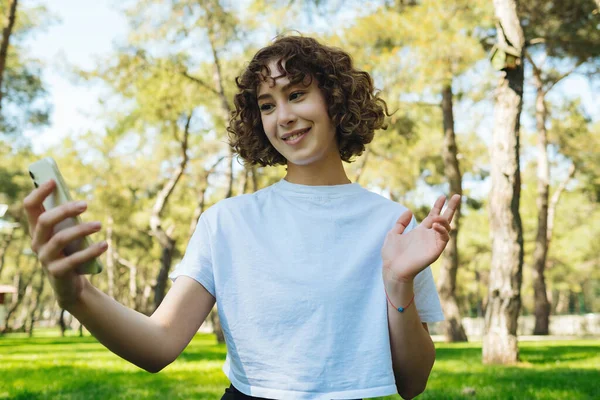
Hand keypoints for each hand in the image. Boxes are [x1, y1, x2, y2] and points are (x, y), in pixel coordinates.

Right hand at [24, 180, 106, 308]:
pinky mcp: (57, 272)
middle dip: (65, 210)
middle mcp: (37, 243)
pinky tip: (104, 244)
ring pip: (60, 239)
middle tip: (86, 204)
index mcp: (37, 230)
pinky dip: (91, 251)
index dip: (39, 193)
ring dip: (82, 229)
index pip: (30, 207)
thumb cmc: (70, 253)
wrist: (71, 286)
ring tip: (100, 225)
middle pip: (45, 221)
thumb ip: (68, 220)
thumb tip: (80, 200)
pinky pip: (74, 259)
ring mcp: (45, 258)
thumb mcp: (67, 235)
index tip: (53, 181)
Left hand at [381, 194, 459, 284]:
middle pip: (444, 220)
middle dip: (451, 208)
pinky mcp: (435, 251)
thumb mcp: (393, 234)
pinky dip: (442, 230)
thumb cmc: (392, 254)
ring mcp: (433, 243)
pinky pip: (444, 239)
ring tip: (437, 217)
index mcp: (420, 232)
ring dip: (444, 220)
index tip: (443, 196)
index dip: (438, 206)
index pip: (433, 216)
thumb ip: (401, 223)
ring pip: (446, 229)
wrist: (393, 269)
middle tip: (457, 195)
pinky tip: (435, 225)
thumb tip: (409, 211)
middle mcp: (429, 236)